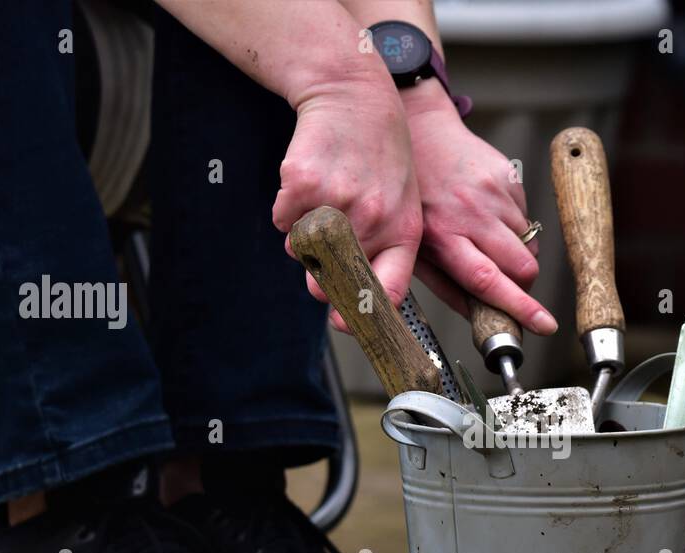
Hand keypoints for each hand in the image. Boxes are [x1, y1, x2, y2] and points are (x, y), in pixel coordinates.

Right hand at [274, 77, 421, 330]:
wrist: (356, 98)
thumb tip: (348, 307)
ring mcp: (336, 203)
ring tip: (323, 201)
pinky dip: (286, 209)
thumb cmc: (380, 158)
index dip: (360, 318)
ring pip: (299, 251)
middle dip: (317, 277)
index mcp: (403, 233)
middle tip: (322, 246)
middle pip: (328, 282)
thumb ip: (381, 254)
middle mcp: (372, 222)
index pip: (385, 295)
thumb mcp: (400, 206)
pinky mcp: (302, 184)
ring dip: (301, 236)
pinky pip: (281, 221)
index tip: (342, 323)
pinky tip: (308, 183)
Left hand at [403, 81, 555, 335]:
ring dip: (518, 257)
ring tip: (488, 243)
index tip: (544, 325)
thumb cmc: (414, 196)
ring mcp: (494, 194)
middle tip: (507, 285)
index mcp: (443, 235)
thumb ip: (446, 285)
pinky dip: (516, 230)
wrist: (421, 131)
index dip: (519, 307)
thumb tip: (478, 318)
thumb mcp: (416, 246)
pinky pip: (528, 219)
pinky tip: (489, 217)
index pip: (487, 280)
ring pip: (530, 246)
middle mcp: (471, 214)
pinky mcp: (510, 178)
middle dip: (523, 286)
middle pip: (522, 267)